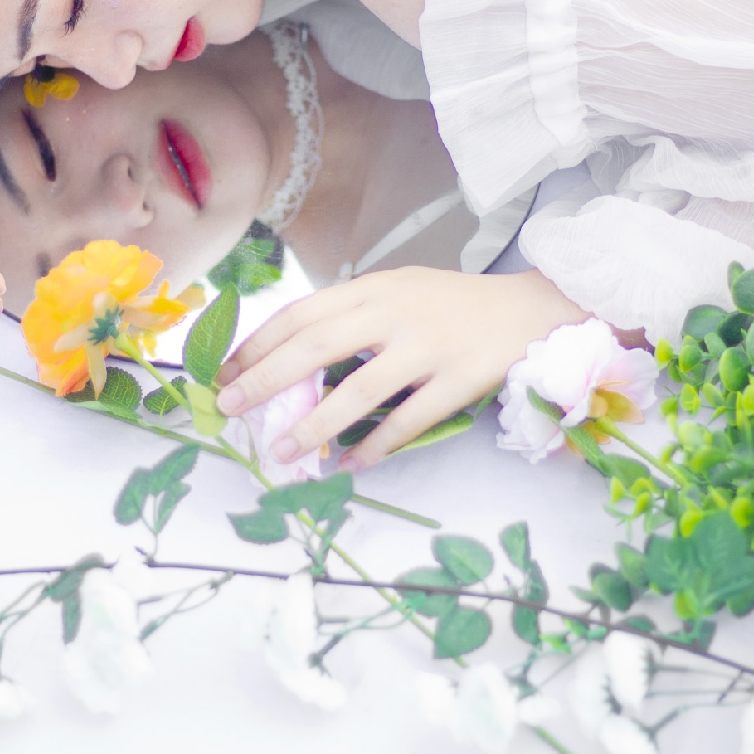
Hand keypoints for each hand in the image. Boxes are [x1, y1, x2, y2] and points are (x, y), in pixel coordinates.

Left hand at [216, 268, 587, 470]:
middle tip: (231, 409)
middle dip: (267, 378)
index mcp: (372, 289)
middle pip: (317, 346)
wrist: (528, 310)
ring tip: (284, 452)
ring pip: (360, 389)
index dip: (258, 344)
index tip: (225, 373)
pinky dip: (375, 445)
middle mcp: (395, 313)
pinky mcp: (459, 380)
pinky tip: (349, 464)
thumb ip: (351, 317)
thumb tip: (288, 358)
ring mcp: (428, 347)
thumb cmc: (450, 306)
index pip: (301, 314)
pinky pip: (409, 420)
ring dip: (316, 424)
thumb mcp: (396, 292)